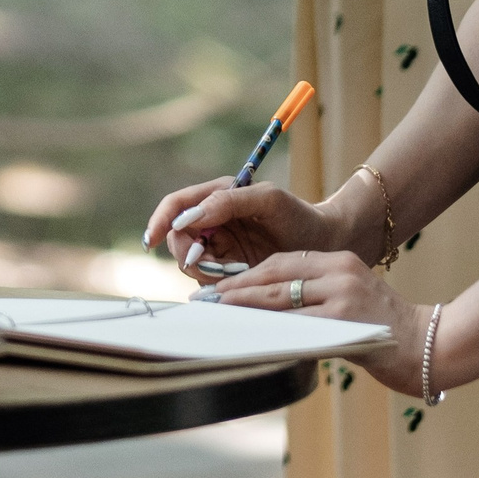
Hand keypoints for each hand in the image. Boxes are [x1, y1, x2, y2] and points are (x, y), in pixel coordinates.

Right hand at [144, 176, 345, 276]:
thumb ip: (229, 201)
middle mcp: (213, 220)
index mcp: (218, 195)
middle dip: (187, 252)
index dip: (160, 221)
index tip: (152, 240)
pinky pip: (208, 278)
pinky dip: (215, 281)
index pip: (177, 205)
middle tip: (212, 264)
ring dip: (204, 269)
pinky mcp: (228, 269)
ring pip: (190, 260)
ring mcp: (220, 246)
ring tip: (236, 270)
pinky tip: (238, 277)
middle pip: (177, 237)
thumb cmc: (300, 216)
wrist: (326, 246)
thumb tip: (192, 216)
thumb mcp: (269, 200)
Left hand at [206, 251, 435, 394]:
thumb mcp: (352, 299)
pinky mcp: (345, 322)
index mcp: (338, 261)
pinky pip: (297, 325)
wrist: (431, 347)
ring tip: (219, 316)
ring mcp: (342, 296)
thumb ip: (318, 297)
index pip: (282, 263)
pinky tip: (251, 336)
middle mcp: (339, 272)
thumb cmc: (387, 330)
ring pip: (281, 299)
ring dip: (246, 308)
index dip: (247, 275)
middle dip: (238, 289)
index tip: (220, 287)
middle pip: (275, 276)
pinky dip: (270, 330)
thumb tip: (272, 309)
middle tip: (208, 300)